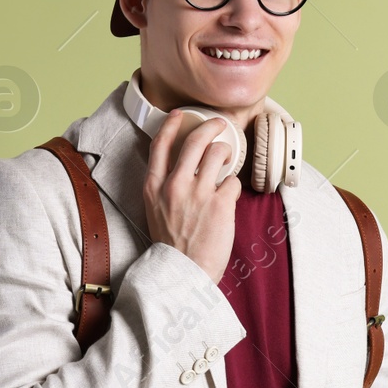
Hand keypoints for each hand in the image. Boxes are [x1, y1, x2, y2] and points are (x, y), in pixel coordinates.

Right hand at [143, 109, 240, 281]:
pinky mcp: (219, 204)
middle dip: (211, 126)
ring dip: (226, 154)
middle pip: (195, 140)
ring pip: (218, 153)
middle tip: (220, 124)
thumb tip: (182, 168)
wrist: (183, 274)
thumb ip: (164, 188)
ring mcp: (197, 193)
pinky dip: (233, 187)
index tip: (180, 114)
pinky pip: (233, 181)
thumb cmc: (172, 245)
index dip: (172, 124)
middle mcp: (174, 185)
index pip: (160, 145)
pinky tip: (228, 198)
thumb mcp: (155, 211)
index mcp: (154, 187)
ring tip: (227, 163)